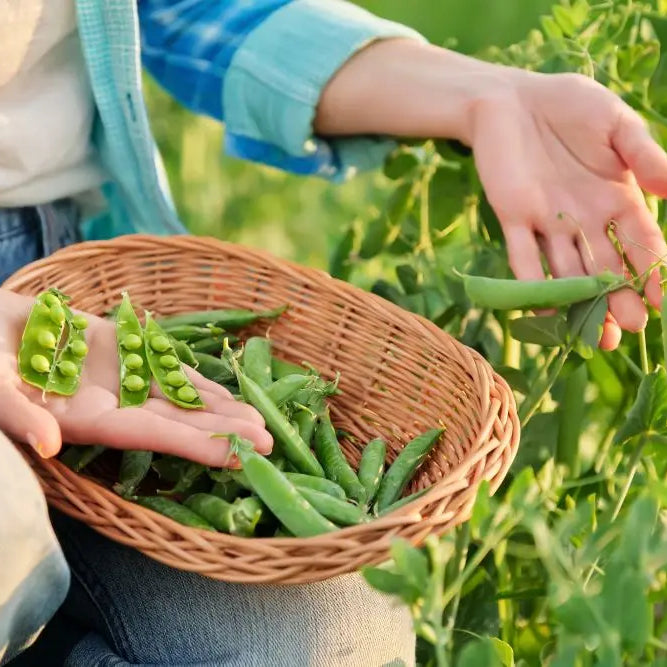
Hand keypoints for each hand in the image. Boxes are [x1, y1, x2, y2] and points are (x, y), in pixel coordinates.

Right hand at [0, 289, 271, 464]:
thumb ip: (19, 415)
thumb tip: (50, 445)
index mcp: (85, 420)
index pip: (151, 437)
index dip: (195, 445)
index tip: (240, 456)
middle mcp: (112, 404)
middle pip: (177, 422)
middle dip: (223, 433)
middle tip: (272, 444)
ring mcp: (121, 378)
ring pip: (179, 396)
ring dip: (219, 409)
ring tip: (262, 420)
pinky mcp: (122, 350)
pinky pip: (167, 365)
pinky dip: (197, 377)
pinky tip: (228, 389)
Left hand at [470, 70, 666, 349]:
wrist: (511, 98)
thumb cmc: (569, 104)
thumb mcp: (615, 123)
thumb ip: (643, 154)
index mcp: (615, 197)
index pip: (639, 242)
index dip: (651, 271)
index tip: (660, 302)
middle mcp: (584, 219)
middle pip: (604, 267)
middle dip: (617, 299)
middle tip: (629, 331)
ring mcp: (547, 222)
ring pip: (567, 271)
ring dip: (580, 303)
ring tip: (595, 336)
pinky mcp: (513, 219)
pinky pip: (523, 257)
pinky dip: (532, 284)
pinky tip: (544, 313)